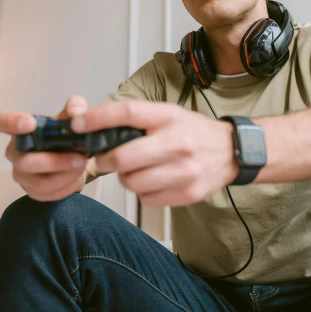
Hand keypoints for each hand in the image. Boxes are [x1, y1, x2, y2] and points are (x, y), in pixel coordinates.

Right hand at [0, 95, 88, 201]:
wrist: (74, 158)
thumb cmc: (64, 134)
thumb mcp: (73, 117)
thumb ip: (75, 108)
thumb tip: (76, 111)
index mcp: (19, 130)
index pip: (0, 122)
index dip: (10, 123)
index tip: (30, 123)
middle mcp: (15, 153)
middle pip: (25, 162)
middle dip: (54, 161)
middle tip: (80, 157)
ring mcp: (21, 175)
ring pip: (40, 182)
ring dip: (65, 175)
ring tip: (82, 165)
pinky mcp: (33, 191)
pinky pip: (49, 194)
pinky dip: (67, 186)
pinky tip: (76, 177)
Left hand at [71, 101, 238, 206]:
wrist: (232, 152)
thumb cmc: (193, 131)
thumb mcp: (169, 114)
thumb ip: (137, 119)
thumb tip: (96, 127)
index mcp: (169, 117)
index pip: (127, 113)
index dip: (97, 119)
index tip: (77, 125)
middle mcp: (177, 142)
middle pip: (122, 157)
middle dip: (104, 161)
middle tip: (104, 159)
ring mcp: (183, 171)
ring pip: (132, 182)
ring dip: (125, 178)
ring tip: (135, 169)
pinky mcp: (187, 193)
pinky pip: (147, 198)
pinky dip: (143, 191)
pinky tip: (153, 180)